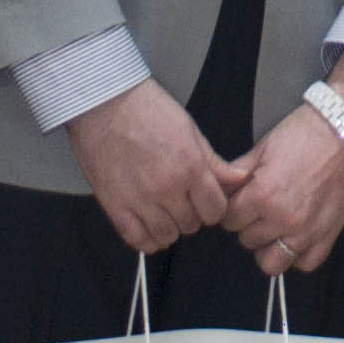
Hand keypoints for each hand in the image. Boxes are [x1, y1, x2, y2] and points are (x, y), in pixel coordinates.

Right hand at [66, 79, 250, 254]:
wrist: (104, 103)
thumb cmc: (145, 109)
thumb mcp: (190, 130)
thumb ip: (215, 162)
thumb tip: (238, 179)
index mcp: (189, 167)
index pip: (215, 210)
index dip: (213, 207)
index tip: (206, 201)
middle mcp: (166, 187)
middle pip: (192, 225)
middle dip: (191, 214)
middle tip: (183, 200)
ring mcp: (139, 199)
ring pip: (167, 236)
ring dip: (170, 227)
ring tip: (165, 210)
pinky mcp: (114, 205)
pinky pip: (137, 239)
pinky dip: (146, 238)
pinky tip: (148, 224)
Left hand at [228, 104, 343, 275]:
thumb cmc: (308, 134)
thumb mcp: (264, 147)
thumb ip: (238, 173)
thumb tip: (221, 188)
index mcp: (263, 194)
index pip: (229, 220)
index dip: (233, 209)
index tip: (241, 202)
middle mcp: (283, 218)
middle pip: (247, 240)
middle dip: (249, 225)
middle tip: (260, 209)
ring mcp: (307, 231)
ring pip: (272, 262)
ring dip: (270, 246)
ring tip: (276, 228)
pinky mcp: (329, 235)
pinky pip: (305, 263)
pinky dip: (299, 254)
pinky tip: (297, 237)